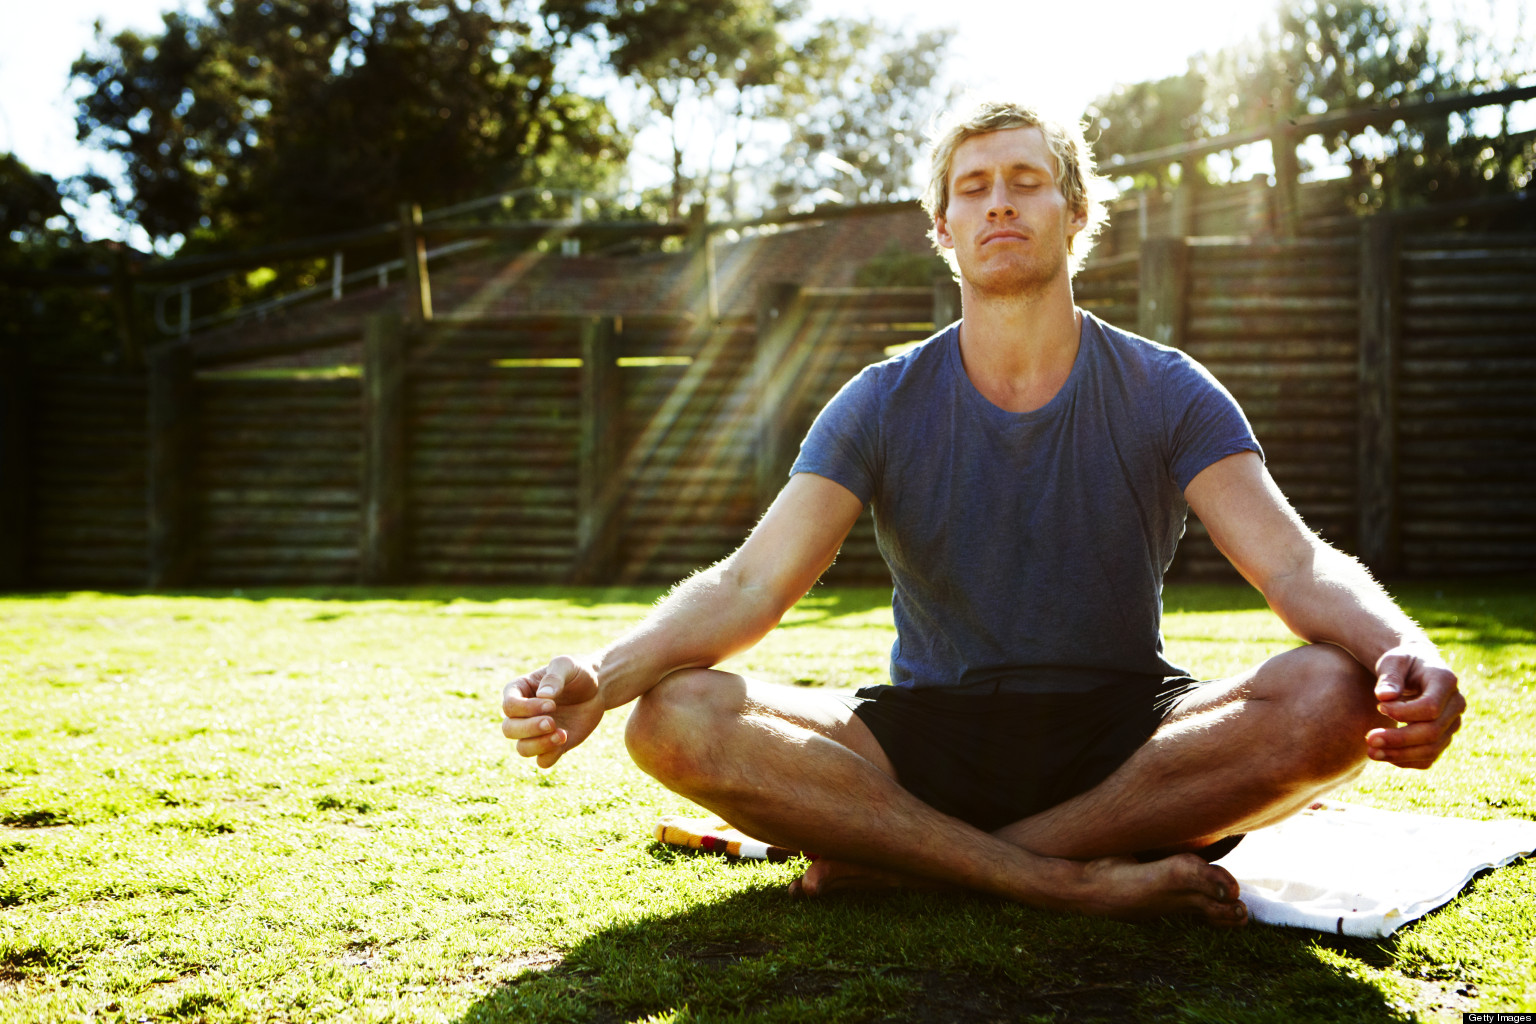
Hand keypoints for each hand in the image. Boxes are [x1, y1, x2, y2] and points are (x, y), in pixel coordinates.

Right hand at [501, 656, 603, 768]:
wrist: (597, 689)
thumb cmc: (577, 673)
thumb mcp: (567, 665)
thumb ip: (554, 677)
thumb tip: (543, 695)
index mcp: (518, 691)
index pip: (509, 706)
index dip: (527, 709)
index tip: (551, 704)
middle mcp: (522, 714)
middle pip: (510, 729)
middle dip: (530, 728)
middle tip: (552, 722)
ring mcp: (535, 732)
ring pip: (522, 749)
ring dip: (540, 745)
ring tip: (562, 734)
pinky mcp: (551, 745)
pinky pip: (542, 761)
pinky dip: (550, 756)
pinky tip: (564, 739)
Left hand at [1367, 642, 1464, 769]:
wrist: (1416, 668)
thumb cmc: (1402, 662)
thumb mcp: (1393, 661)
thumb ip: (1390, 677)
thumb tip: (1384, 696)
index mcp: (1446, 681)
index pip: (1431, 708)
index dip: (1404, 713)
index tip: (1379, 707)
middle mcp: (1456, 704)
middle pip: (1432, 732)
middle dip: (1399, 739)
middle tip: (1369, 739)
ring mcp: (1452, 723)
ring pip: (1432, 749)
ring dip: (1400, 754)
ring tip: (1371, 752)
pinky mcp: (1443, 737)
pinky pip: (1429, 757)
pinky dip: (1406, 760)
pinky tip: (1384, 755)